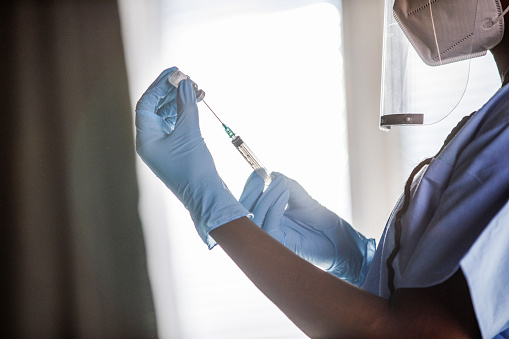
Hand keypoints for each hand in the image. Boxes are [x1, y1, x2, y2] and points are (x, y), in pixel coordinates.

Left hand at [136, 68, 248, 247]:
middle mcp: (151, 142)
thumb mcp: (189, 132)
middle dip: (171, 92)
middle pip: (156, 108)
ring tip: (197, 88)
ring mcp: (163, 146)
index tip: (174, 72)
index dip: (159, 86)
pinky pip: (177, 124)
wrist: (206, 195)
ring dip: (181, 101)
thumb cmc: (194, 168)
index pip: (146, 104)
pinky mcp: (176, 149)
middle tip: (186, 77)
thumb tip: (184, 82)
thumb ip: (186, 105)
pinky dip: (186, 112)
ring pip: (168, 115)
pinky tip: (197, 102)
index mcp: (146, 139)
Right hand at [240, 172, 374, 285]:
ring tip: (279, 183)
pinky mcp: (280, 244)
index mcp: (270, 216)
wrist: (339, 241)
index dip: (251, 187)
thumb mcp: (303, 199)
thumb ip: (288, 187)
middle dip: (252, 191)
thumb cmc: (323, 222)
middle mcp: (268, 226)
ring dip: (266, 196)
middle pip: (248, 210)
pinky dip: (274, 207)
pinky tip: (283, 194)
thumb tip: (273, 174)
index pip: (252, 202)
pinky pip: (269, 225)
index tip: (258, 171)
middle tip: (260, 176)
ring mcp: (272, 236)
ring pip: (257, 216)